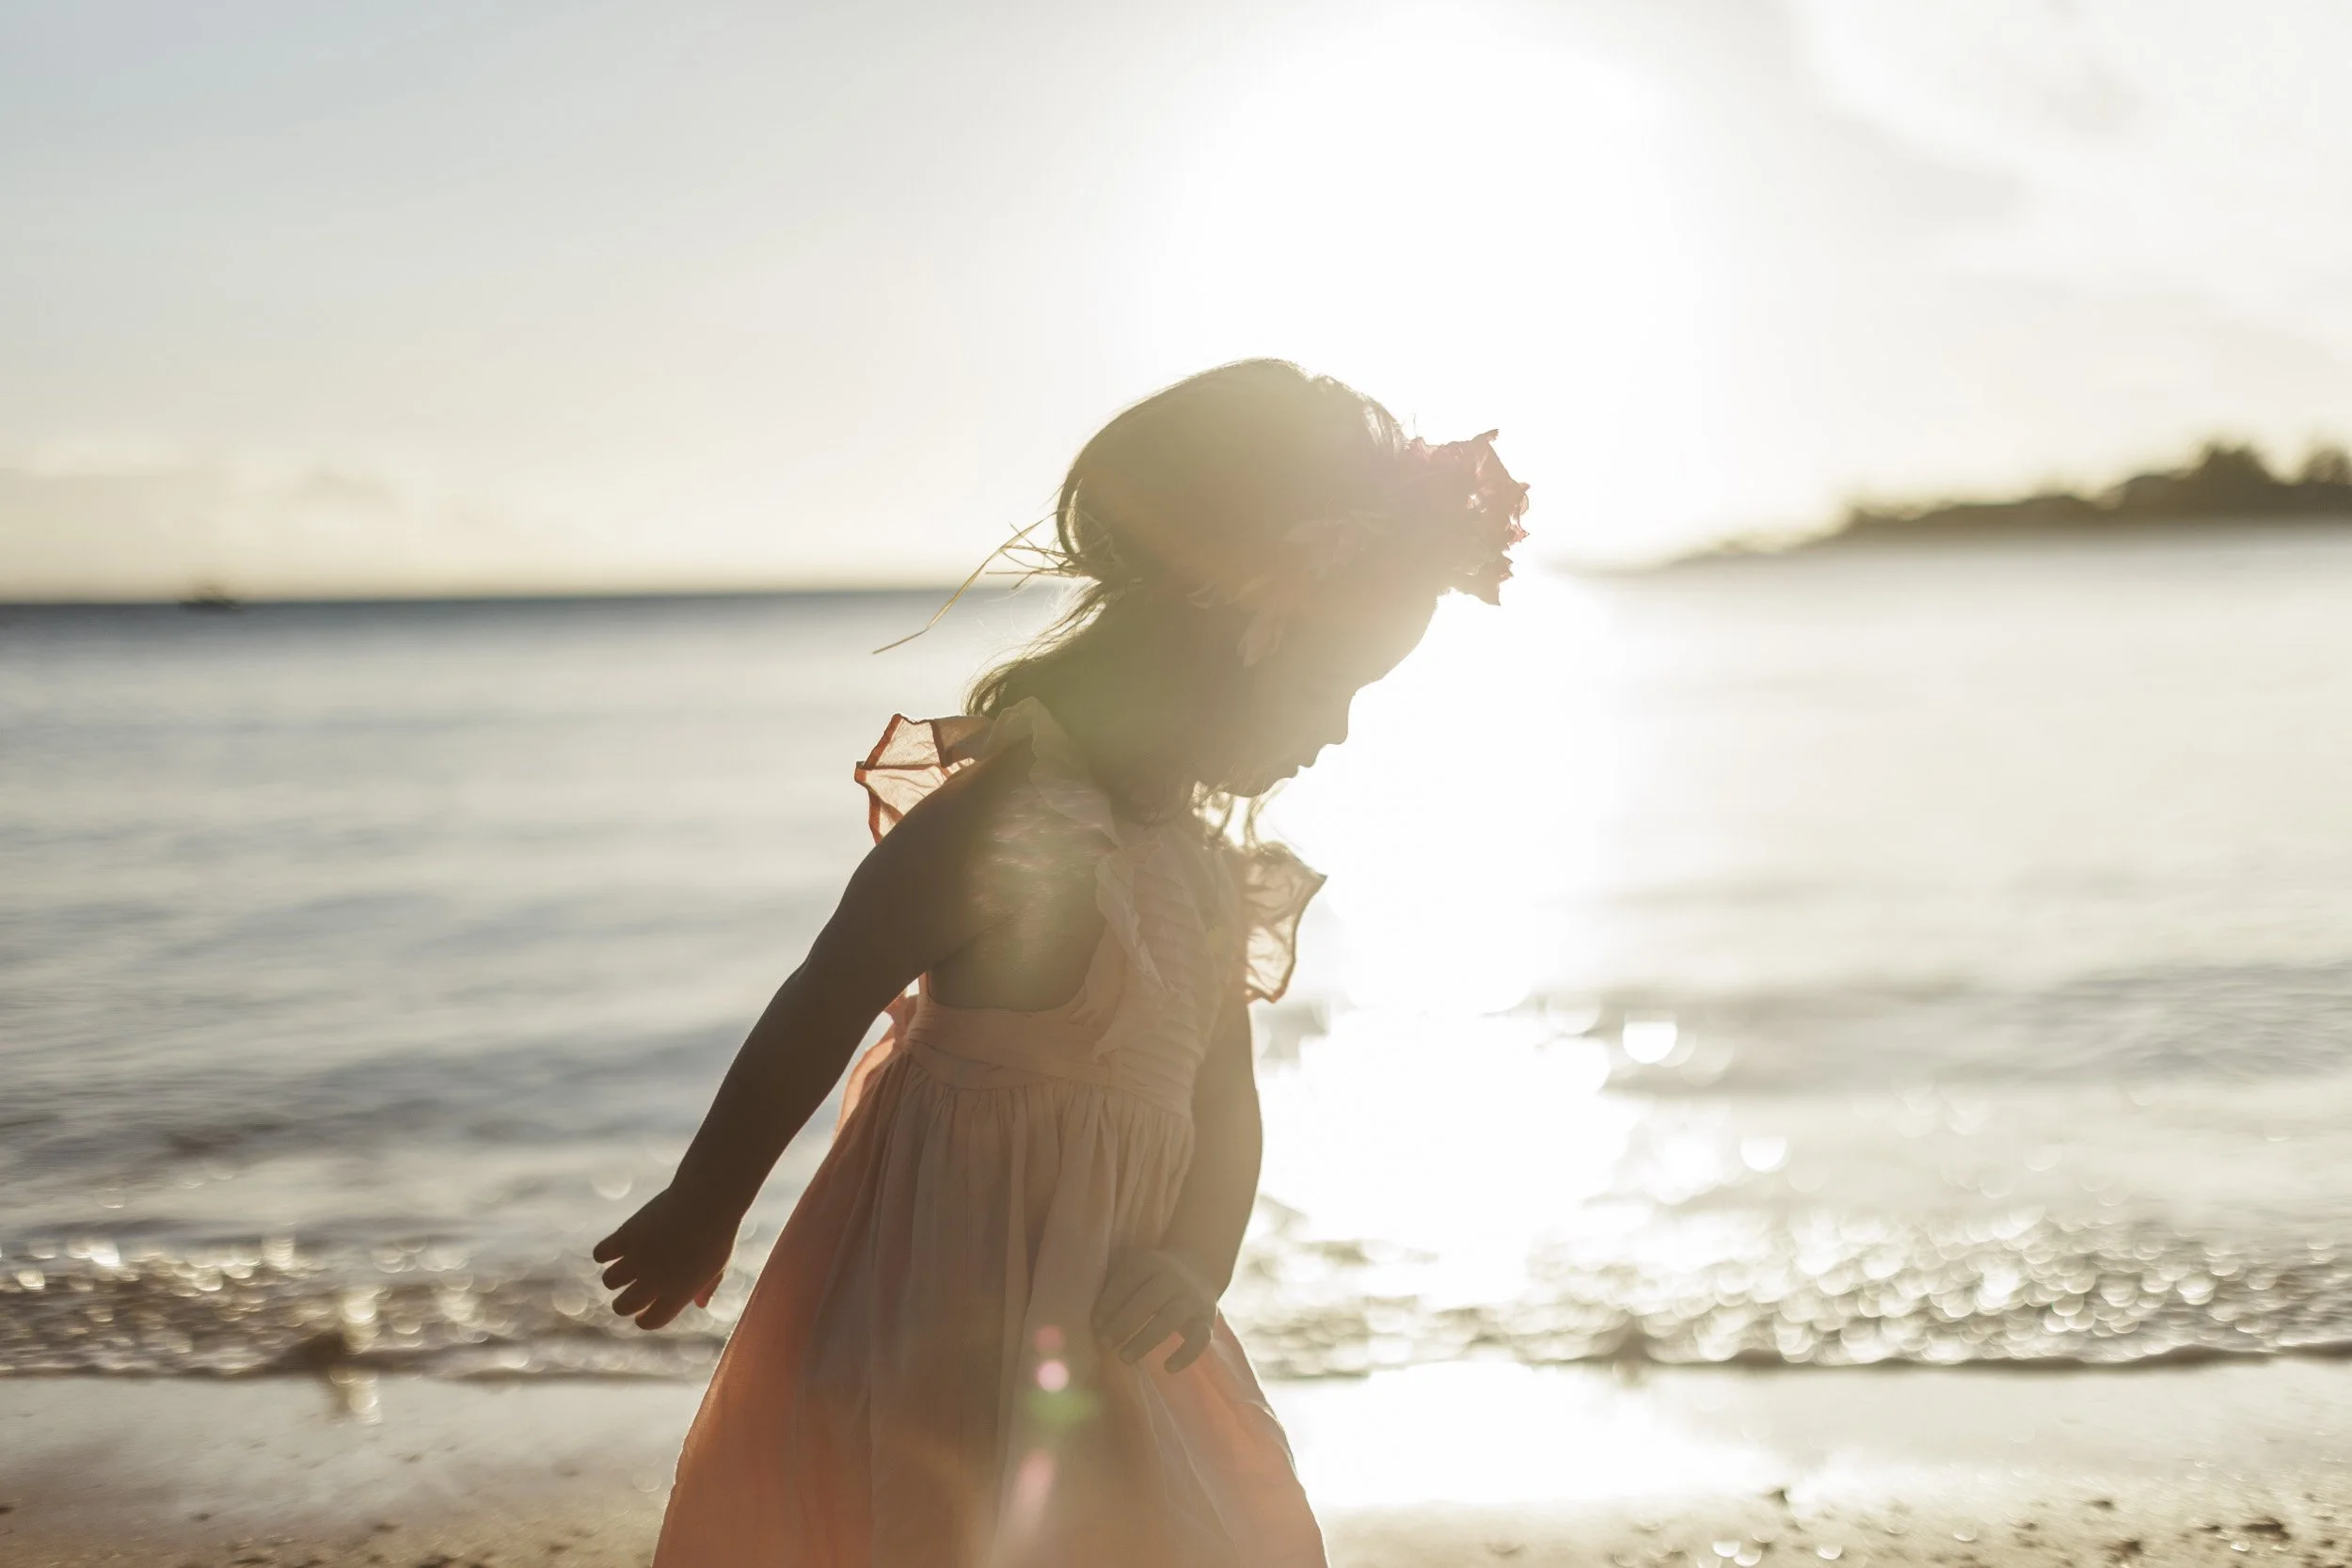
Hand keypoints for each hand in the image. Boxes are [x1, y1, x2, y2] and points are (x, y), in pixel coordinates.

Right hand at [591, 1184, 737, 1330]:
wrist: (708, 1199)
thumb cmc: (718, 1232)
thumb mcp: (719, 1265)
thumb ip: (706, 1288)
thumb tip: (700, 1304)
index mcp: (679, 1293)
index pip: (651, 1321)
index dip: (644, 1319)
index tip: (643, 1313)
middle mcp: (655, 1280)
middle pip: (623, 1306)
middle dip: (623, 1304)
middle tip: (628, 1292)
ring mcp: (639, 1258)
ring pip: (609, 1281)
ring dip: (615, 1277)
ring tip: (626, 1266)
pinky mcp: (627, 1235)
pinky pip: (601, 1253)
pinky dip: (604, 1252)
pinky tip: (616, 1247)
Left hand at [1093, 1249, 1217, 1371]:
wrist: (1201, 1268)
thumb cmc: (1156, 1277)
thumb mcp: (1139, 1270)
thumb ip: (1119, 1289)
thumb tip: (1097, 1323)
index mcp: (1152, 1263)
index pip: (1129, 1279)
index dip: (1110, 1302)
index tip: (1095, 1325)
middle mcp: (1174, 1278)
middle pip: (1149, 1300)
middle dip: (1124, 1323)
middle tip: (1106, 1344)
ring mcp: (1192, 1299)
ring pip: (1170, 1319)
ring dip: (1145, 1340)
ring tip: (1124, 1358)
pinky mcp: (1208, 1319)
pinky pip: (1200, 1338)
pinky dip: (1185, 1355)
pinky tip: (1167, 1368)